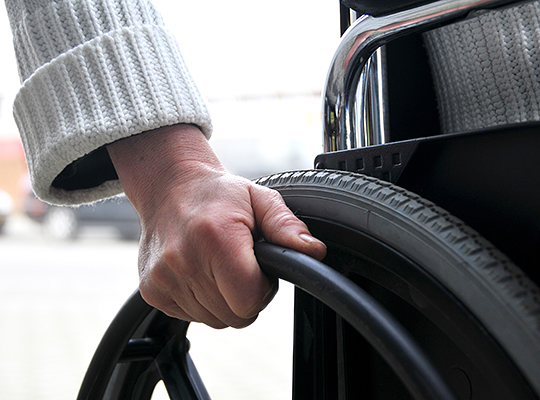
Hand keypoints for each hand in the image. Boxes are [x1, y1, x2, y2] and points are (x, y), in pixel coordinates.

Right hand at [107, 124, 325, 327]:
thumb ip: (287, 227)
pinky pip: (192, 317)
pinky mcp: (151, 290)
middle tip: (241, 265)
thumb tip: (314, 250)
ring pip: (214, 320)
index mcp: (215, 237)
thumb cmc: (219, 194)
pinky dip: (202, 301)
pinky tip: (200, 272)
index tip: (259, 268)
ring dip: (224, 300)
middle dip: (246, 296)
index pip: (249, 299)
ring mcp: (163, 278)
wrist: (170, 187)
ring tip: (219, 266)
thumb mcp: (260, 199)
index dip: (262, 288)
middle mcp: (183, 260)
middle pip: (234, 316)